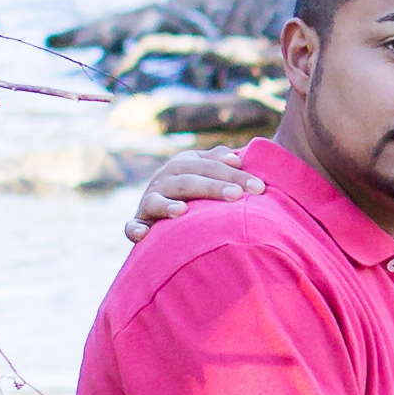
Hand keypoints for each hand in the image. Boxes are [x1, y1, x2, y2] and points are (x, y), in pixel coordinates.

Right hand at [121, 148, 265, 243]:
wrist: (163, 212)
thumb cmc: (199, 192)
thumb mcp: (208, 172)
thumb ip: (221, 163)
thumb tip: (236, 158)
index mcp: (185, 164)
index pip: (211, 166)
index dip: (235, 175)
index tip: (260, 188)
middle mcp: (165, 179)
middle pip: (189, 180)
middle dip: (214, 187)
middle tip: (238, 197)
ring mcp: (149, 200)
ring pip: (158, 200)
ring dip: (168, 206)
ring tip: (183, 211)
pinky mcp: (139, 222)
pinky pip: (133, 226)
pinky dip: (135, 229)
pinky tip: (143, 235)